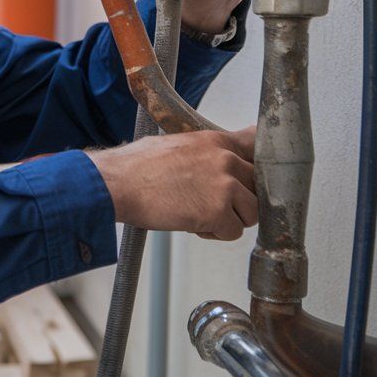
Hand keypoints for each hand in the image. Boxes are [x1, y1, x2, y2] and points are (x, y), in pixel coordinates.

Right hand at [89, 126, 257, 240]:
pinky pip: (233, 232)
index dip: (258, 165)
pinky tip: (194, 226)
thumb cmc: (137, 167)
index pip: (257, 145)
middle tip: (217, 205)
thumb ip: (205, 151)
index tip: (256, 175)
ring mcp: (224, 185)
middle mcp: (225, 159)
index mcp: (215, 141)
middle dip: (241, 199)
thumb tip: (215, 159)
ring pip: (251, 212)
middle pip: (258, 185)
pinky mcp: (218, 211)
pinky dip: (216, 234)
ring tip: (203, 217)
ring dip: (231, 220)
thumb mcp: (177, 144)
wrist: (117, 183)